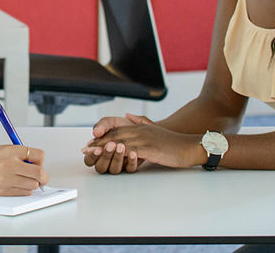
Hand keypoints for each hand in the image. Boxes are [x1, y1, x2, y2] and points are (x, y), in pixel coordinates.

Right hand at [0, 144, 47, 195]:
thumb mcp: (1, 149)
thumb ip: (18, 154)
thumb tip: (34, 161)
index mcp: (11, 151)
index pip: (39, 155)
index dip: (40, 160)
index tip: (37, 162)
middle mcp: (11, 164)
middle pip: (40, 172)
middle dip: (43, 176)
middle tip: (40, 176)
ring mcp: (8, 179)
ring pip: (34, 185)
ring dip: (33, 183)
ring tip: (25, 180)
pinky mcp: (5, 190)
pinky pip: (24, 192)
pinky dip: (25, 190)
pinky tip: (18, 185)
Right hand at [81, 115, 142, 173]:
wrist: (139, 128)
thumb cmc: (122, 126)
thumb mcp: (110, 122)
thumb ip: (101, 125)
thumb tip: (95, 133)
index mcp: (97, 151)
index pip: (89, 160)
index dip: (92, 156)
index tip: (97, 148)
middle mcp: (106, 160)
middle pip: (100, 168)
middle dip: (105, 157)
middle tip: (111, 145)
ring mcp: (118, 164)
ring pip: (114, 170)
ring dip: (117, 158)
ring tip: (121, 146)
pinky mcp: (130, 166)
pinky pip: (129, 169)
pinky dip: (131, 162)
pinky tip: (133, 153)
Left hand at [83, 113, 202, 171]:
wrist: (189, 146)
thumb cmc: (172, 143)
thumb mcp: (154, 130)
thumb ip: (140, 122)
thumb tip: (128, 116)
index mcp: (140, 127)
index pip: (116, 129)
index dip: (102, 136)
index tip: (90, 142)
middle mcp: (140, 131)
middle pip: (115, 135)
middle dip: (99, 142)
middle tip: (85, 149)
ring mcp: (146, 139)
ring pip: (121, 142)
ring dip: (105, 148)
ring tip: (92, 154)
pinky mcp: (151, 149)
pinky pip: (133, 151)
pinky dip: (121, 154)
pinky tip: (113, 158)